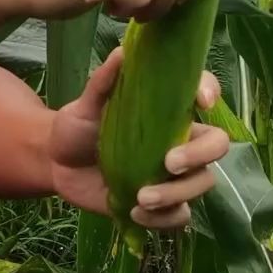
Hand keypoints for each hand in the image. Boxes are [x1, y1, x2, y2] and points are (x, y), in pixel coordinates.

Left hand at [48, 47, 230, 229]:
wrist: (56, 163)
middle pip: (216, 145)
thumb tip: (121, 53)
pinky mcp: (162, 205)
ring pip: (202, 184)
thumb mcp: (85, 103)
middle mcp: (179, 140)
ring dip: (176, 194)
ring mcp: (173, 175)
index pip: (204, 92)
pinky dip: (163, 219)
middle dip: (200, 155)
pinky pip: (180, 217)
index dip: (211, 92)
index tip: (201, 102)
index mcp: (167, 110)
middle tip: (169, 163)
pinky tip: (135, 212)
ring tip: (140, 198)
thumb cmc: (77, 125)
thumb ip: (103, 82)